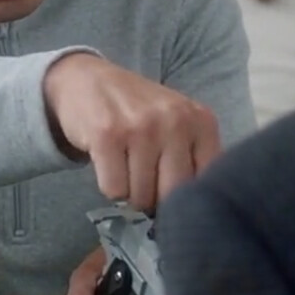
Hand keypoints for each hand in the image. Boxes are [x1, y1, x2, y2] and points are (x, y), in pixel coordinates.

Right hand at [44, 53, 220, 212]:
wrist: (90, 80)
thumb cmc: (139, 111)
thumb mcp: (179, 124)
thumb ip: (195, 159)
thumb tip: (195, 214)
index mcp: (202, 121)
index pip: (205, 184)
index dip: (185, 198)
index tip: (170, 189)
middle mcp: (177, 121)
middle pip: (173, 195)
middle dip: (155, 200)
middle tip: (144, 181)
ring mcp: (142, 127)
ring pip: (141, 196)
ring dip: (130, 192)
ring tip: (125, 166)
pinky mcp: (108, 135)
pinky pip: (114, 190)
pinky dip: (109, 186)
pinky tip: (109, 162)